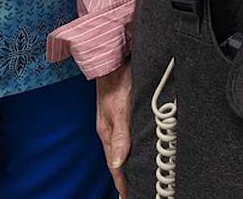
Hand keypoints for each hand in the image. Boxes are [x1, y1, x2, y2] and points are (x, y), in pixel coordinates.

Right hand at [97, 64, 131, 196]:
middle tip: (134, 192)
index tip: (128, 197)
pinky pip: (124, 138)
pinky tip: (135, 153)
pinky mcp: (122, 114)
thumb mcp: (121, 109)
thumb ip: (120, 136)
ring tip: (134, 179)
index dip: (122, 183)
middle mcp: (110, 130)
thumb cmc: (118, 80)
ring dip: (127, 165)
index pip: (115, 165)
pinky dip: (129, 150)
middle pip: (117, 161)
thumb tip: (117, 163)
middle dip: (124, 178)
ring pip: (121, 150)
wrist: (114, 58)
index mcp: (107, 132)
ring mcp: (115, 122)